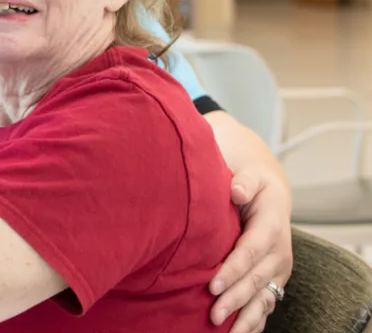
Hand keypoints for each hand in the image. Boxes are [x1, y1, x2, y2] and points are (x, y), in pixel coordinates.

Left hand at [209, 168, 292, 332]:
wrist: (272, 195)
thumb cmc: (255, 184)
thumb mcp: (252, 176)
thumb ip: (244, 182)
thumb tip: (236, 190)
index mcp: (271, 227)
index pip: (250, 252)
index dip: (232, 270)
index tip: (212, 285)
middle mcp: (279, 252)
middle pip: (255, 279)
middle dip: (234, 299)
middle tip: (213, 314)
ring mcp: (279, 269)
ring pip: (264, 297)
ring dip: (246, 316)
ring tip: (227, 332)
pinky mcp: (275, 279)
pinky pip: (267, 303)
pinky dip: (256, 320)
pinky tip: (241, 332)